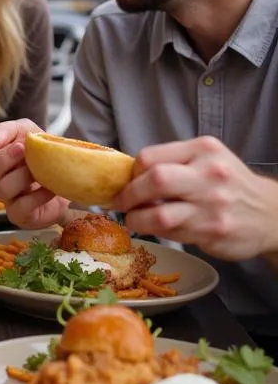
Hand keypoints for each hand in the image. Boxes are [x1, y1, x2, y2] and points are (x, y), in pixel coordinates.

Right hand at [0, 119, 68, 227]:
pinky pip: (19, 208)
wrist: (73, 176)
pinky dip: (35, 198)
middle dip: (7, 159)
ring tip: (41, 172)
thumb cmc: (45, 152)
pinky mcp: (21, 216)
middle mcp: (0, 178)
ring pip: (2, 189)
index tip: (18, 145)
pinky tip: (49, 190)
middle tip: (25, 152)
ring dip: (23, 177)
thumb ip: (3, 132)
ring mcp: (9, 199)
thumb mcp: (27, 131)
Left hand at [113, 137, 277, 260]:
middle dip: (128, 195)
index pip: (150, 157)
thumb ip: (171, 162)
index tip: (126, 182)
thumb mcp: (206, 160)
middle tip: (121, 203)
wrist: (271, 213)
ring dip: (136, 219)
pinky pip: (172, 233)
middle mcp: (210, 174)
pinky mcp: (213, 231)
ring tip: (134, 219)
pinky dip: (157, 231)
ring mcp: (213, 205)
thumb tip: (126, 176)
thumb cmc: (227, 184)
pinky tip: (158, 228)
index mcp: (203, 150)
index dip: (131, 173)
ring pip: (158, 214)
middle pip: (155, 180)